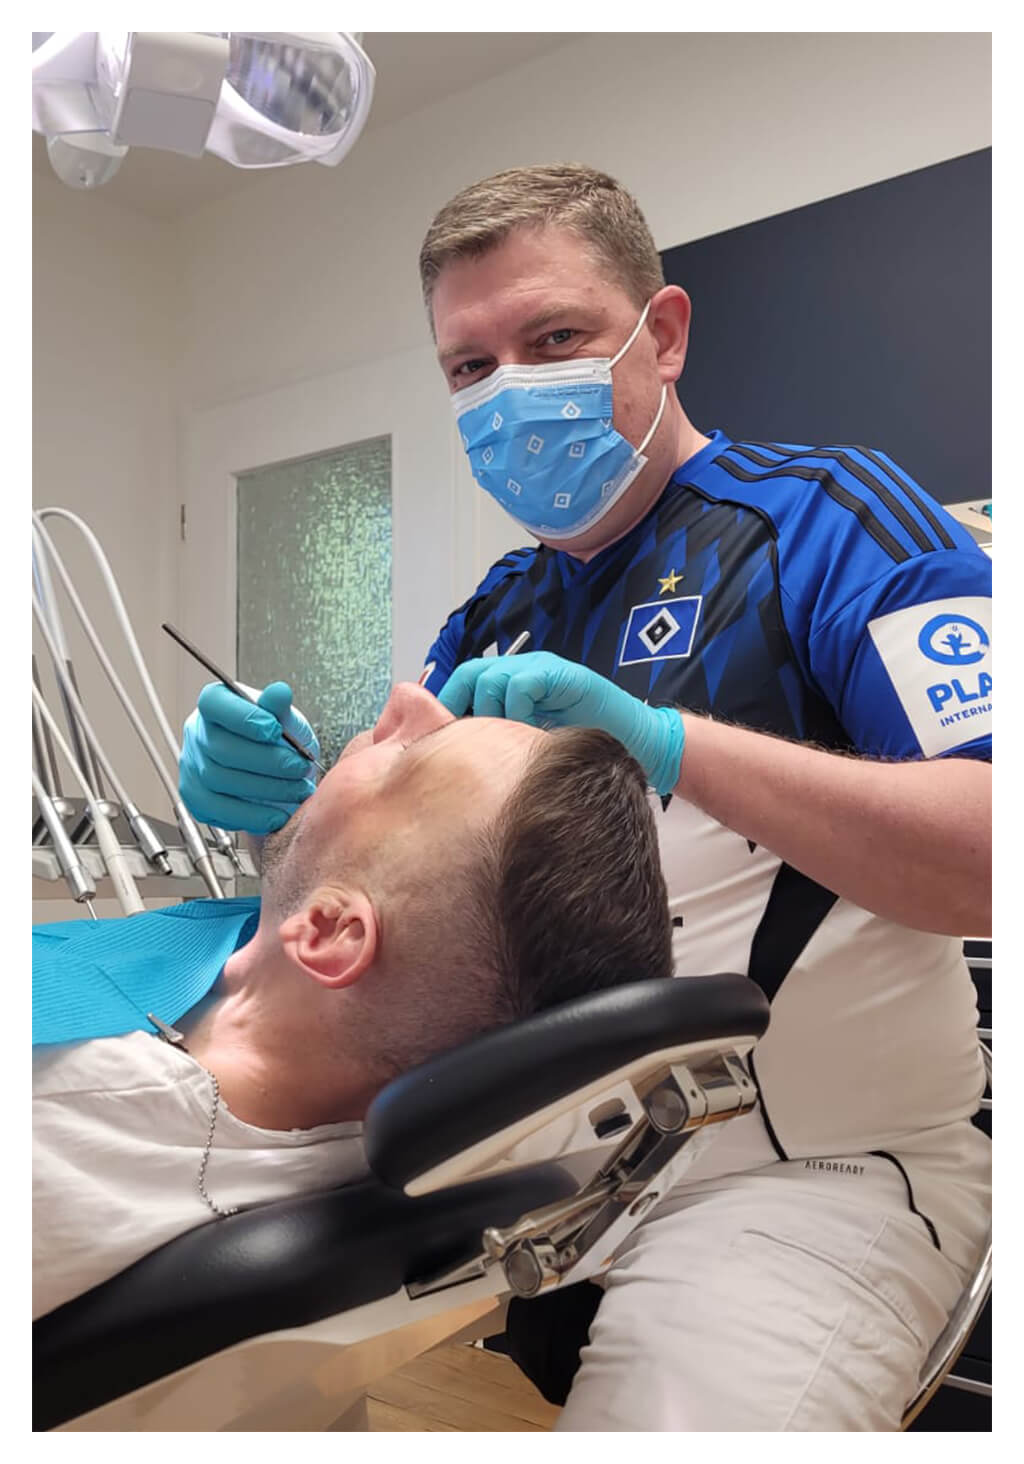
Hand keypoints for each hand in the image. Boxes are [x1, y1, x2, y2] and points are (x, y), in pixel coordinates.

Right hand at [179, 681, 319, 834]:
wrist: (277, 773)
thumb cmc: (278, 741)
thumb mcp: (286, 719)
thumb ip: (281, 708)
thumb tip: (279, 693)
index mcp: (216, 705)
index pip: (215, 704)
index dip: (244, 717)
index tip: (275, 730)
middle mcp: (198, 734)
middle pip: (220, 748)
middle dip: (267, 761)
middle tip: (299, 768)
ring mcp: (193, 767)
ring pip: (220, 780)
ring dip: (266, 789)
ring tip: (296, 789)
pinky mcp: (197, 799)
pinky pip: (218, 810)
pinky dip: (252, 815)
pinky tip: (277, 813)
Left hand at [438, 651, 684, 794]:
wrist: (636, 740)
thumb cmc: (583, 744)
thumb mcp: (531, 738)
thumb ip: (502, 733)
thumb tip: (457, 751)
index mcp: (515, 680)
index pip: (466, 680)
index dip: (449, 702)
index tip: (439, 733)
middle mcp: (525, 668)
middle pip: (472, 673)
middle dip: (463, 706)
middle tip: (470, 740)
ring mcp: (544, 668)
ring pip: (492, 679)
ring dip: (493, 713)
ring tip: (508, 740)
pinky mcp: (562, 674)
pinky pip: (521, 684)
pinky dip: (518, 708)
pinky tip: (530, 730)